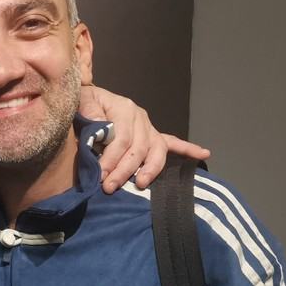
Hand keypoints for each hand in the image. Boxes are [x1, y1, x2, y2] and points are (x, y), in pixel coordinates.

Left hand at [78, 86, 210, 191]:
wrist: (86, 98)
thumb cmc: (83, 104)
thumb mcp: (81, 104)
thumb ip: (90, 114)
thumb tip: (102, 130)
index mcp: (124, 108)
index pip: (121, 138)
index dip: (111, 159)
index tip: (100, 176)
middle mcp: (140, 117)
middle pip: (139, 148)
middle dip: (124, 170)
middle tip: (109, 187)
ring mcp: (148, 127)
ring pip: (157, 150)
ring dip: (150, 169)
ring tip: (141, 183)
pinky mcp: (152, 135)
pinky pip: (173, 142)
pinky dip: (189, 149)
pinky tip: (204, 155)